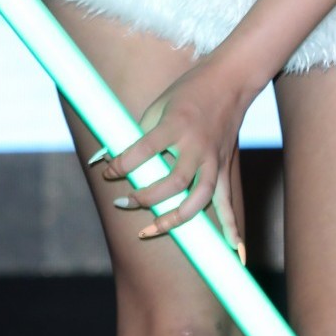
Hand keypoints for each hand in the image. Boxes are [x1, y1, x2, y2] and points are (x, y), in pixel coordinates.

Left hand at [100, 58, 247, 252]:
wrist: (230, 80)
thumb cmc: (188, 91)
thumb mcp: (157, 105)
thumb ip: (134, 134)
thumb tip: (101, 158)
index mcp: (176, 124)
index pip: (144, 150)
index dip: (122, 165)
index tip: (108, 173)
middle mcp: (197, 145)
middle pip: (173, 182)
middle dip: (145, 197)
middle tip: (123, 201)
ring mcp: (213, 159)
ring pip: (199, 198)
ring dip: (175, 219)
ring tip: (151, 230)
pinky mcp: (223, 168)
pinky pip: (227, 203)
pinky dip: (232, 230)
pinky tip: (234, 254)